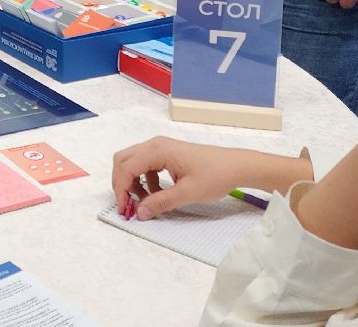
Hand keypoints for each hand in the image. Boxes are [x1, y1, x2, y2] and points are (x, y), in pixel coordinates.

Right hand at [111, 137, 306, 219]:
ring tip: (145, 202)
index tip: (124, 210)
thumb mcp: (187, 193)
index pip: (127, 168)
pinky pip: (145, 165)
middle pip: (124, 160)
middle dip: (121, 184)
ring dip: (133, 182)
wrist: (236, 166)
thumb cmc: (214, 176)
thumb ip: (161, 202)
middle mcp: (155, 145)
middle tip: (128, 205)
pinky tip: (157, 193)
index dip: (121, 190)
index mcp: (158, 150)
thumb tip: (139, 213)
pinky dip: (144, 180)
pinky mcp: (167, 153)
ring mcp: (161, 147)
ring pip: (133, 162)